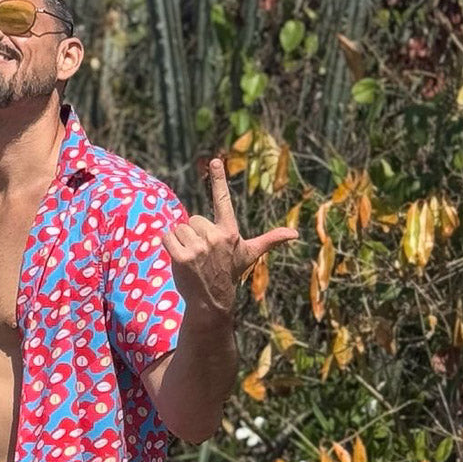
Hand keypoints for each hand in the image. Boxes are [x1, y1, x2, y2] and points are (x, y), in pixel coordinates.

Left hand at [161, 156, 299, 320]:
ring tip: (194, 258)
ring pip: (180, 228)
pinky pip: (167, 236)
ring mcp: (199, 248)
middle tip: (203, 253)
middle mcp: (216, 237)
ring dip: (183, 241)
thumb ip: (270, 239)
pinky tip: (180, 258)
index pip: (223, 200)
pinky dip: (169, 245)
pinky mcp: (182, 257)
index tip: (215, 160)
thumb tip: (295, 234)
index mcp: (230, 231)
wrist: (212, 300)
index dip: (219, 179)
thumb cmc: (230, 272)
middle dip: (195, 234)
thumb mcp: (250, 253)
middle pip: (193, 219)